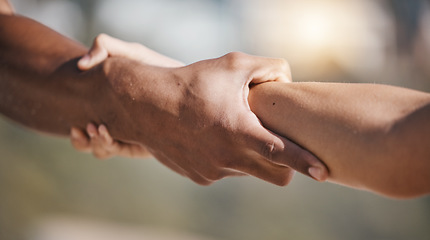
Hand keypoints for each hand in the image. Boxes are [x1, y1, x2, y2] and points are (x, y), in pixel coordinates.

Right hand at [72, 34, 182, 159]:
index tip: (76, 123)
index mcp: (107, 109)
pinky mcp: (146, 144)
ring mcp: (130, 136)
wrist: (187, 82)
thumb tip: (82, 65)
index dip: (77, 133)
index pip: (83, 129)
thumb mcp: (131, 52)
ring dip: (97, 144)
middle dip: (83, 141)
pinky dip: (110, 144)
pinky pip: (123, 150)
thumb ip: (105, 47)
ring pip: (103, 150)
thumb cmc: (156, 67)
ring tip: (100, 128)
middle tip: (89, 126)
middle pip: (89, 145)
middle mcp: (116, 126)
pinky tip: (110, 131)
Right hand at [74, 34, 327, 184]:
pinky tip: (213, 139)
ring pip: (248, 171)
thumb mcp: (233, 64)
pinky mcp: (200, 176)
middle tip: (278, 147)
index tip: (323, 173)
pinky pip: (225, 172)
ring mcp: (213, 170)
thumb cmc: (192, 83)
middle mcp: (228, 157)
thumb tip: (288, 80)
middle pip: (274, 175)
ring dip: (250, 156)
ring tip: (233, 132)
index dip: (306, 163)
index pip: (282, 153)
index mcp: (239, 131)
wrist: (147, 105)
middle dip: (285, 167)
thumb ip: (269, 67)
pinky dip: (227, 158)